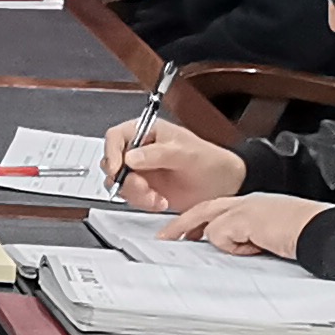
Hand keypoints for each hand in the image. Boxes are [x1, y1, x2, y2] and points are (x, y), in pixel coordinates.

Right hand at [107, 116, 244, 210]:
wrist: (223, 185)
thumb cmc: (209, 161)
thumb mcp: (185, 153)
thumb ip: (158, 153)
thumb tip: (131, 157)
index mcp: (146, 132)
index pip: (116, 136)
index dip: (112, 152)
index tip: (118, 169)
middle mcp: (138, 150)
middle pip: (112, 162)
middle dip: (125, 179)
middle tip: (143, 187)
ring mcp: (140, 171)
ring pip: (119, 182)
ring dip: (135, 194)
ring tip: (156, 198)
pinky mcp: (144, 189)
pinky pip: (130, 197)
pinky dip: (143, 202)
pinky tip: (160, 201)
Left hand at [166, 192, 328, 257]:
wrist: (320, 229)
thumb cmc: (304, 233)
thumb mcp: (270, 234)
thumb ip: (249, 237)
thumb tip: (236, 249)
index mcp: (252, 205)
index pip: (217, 210)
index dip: (198, 222)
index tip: (185, 234)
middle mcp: (245, 203)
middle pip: (204, 210)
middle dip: (181, 225)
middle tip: (164, 238)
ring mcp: (243, 208)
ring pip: (211, 224)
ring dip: (219, 241)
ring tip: (234, 247)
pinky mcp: (241, 218)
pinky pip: (222, 237)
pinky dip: (236, 247)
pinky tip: (256, 246)